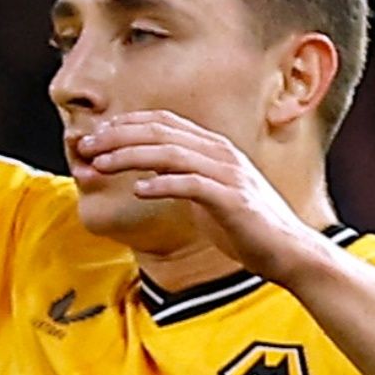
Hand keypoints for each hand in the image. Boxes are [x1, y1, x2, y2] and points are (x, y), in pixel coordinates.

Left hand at [76, 110, 337, 281]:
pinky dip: (163, 184)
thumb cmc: (245, 226)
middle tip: (86, 146)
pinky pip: (192, 185)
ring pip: (171, 153)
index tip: (95, 134)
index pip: (163, 122)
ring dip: (131, 156)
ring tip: (101, 164)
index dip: (125, 124)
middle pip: (160, 132)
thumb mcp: (207, 194)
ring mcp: (228, 175)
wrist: (288, 252)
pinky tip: (139, 190)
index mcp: (213, 148)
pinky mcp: (232, 200)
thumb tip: (145, 175)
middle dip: (117, 136)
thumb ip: (180, 179)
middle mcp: (221, 153)